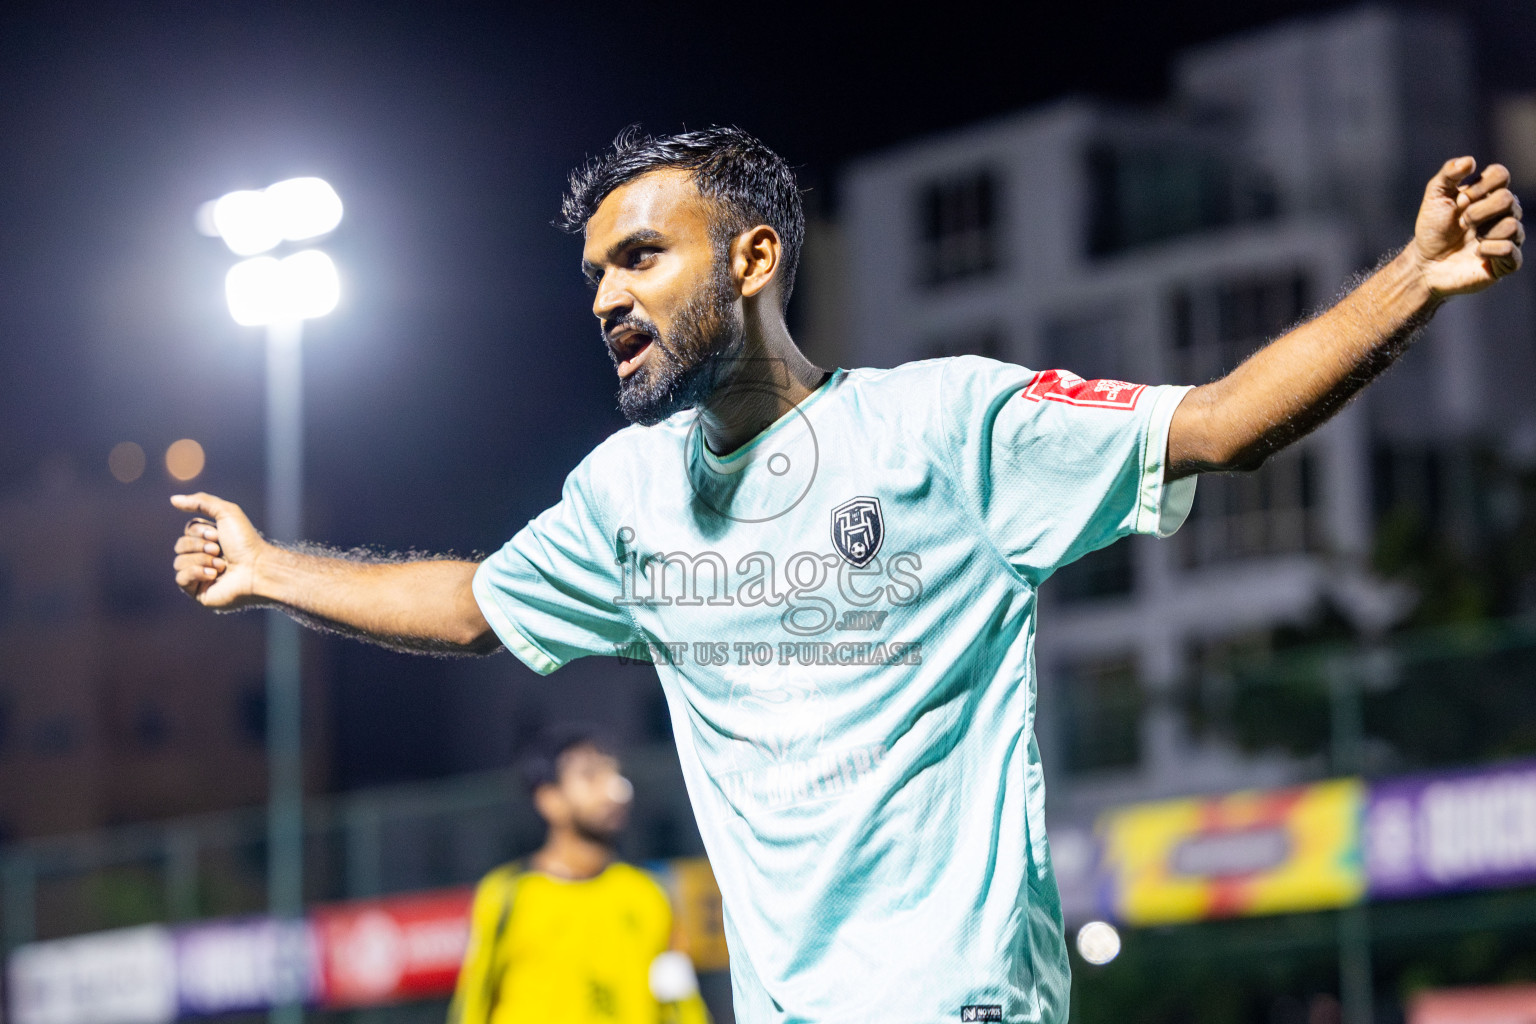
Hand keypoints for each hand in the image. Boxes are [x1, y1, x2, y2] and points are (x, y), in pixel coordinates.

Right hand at [170, 493, 265, 608]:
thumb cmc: (246, 542)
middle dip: (199, 546)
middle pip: (179, 545)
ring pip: (178, 562)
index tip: (218, 536)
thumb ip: (201, 502)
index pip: (187, 531)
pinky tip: (213, 576)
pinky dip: (195, 573)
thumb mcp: (226, 512)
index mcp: (211, 541)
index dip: (199, 532)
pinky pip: (180, 579)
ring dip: (201, 560)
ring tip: (221, 566)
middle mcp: (204, 557)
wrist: (257, 569)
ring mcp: (200, 576)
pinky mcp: (199, 592)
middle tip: (219, 551)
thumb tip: (172, 499)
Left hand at [1414, 156, 1523, 297]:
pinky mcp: (1506, 261)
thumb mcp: (1435, 197)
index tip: (1461, 200)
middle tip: (1463, 222)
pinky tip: (1477, 253)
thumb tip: (1470, 161)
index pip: (1501, 174)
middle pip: (1508, 199)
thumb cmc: (1432, 229)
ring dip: (1485, 232)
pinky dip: (1491, 250)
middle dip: (1479, 211)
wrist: (1425, 263)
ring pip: (1512, 225)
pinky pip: (1512, 250)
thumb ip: (1448, 174)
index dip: (1481, 185)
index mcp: (1489, 194)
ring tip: (1471, 239)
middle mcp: (1503, 213)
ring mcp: (1507, 236)